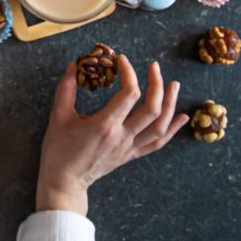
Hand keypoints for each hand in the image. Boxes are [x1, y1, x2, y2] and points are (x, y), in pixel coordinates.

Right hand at [35, 56, 186, 215]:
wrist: (64, 181)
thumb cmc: (59, 149)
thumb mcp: (58, 116)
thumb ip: (66, 89)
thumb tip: (72, 65)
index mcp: (104, 125)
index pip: (128, 94)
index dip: (129, 73)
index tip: (121, 60)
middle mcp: (122, 137)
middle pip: (151, 109)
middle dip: (156, 84)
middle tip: (154, 67)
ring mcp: (129, 148)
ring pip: (160, 127)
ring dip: (170, 104)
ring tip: (173, 84)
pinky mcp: (131, 155)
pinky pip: (158, 143)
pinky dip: (172, 129)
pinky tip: (182, 116)